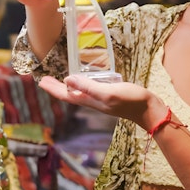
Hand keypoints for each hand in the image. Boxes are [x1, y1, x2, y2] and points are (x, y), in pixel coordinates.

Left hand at [38, 75, 164, 128]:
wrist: (148, 110)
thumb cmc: (130, 100)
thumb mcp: (108, 92)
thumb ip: (88, 86)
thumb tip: (67, 80)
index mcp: (90, 100)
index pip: (66, 95)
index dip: (53, 88)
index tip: (40, 81)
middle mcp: (93, 101)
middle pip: (70, 94)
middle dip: (56, 87)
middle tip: (44, 79)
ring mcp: (101, 99)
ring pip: (78, 92)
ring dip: (67, 87)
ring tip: (58, 80)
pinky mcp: (109, 95)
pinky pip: (89, 89)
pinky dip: (81, 85)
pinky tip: (84, 81)